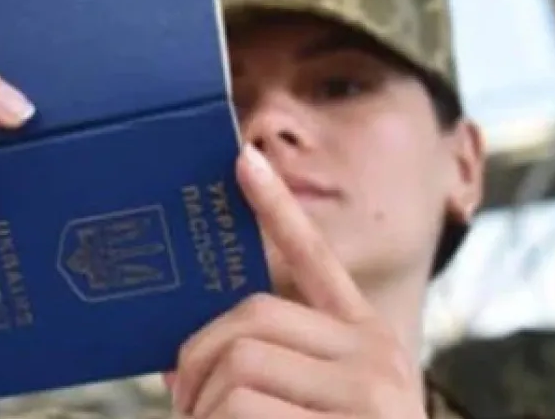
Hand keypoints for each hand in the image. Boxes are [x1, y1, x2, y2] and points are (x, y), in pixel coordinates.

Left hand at [169, 146, 425, 418]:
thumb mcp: (310, 405)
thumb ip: (261, 375)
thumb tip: (178, 364)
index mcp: (365, 339)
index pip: (316, 258)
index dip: (276, 208)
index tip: (244, 160)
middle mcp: (375, 353)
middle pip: (253, 315)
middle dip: (198, 359)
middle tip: (181, 400)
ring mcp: (370, 389)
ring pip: (241, 362)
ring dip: (202, 406)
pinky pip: (244, 408)